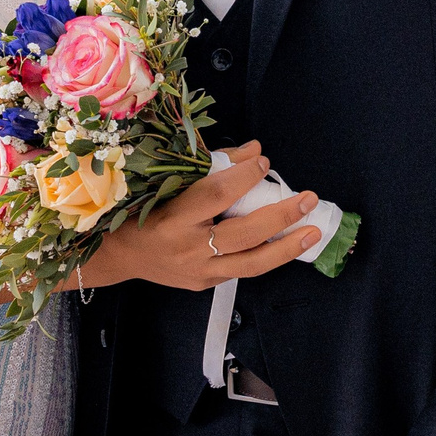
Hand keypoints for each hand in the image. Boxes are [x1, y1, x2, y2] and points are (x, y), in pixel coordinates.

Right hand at [83, 141, 319, 290]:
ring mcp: (197, 271)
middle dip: (280, 216)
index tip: (263, 162)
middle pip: (243, 234)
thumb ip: (214, 165)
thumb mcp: (170, 183)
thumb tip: (255, 151)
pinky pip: (242, 270)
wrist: (121, 255)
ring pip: (251, 264)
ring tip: (313, 231)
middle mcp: (187, 248)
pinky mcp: (204, 285)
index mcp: (173, 217)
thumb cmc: (145, 209)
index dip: (244, 177)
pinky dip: (267, 256)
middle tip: (307, 199)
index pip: (216, 195)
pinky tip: (288, 243)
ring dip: (287, 247)